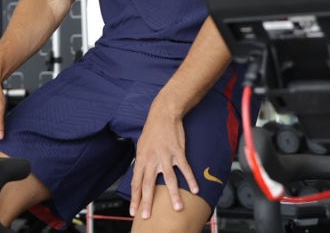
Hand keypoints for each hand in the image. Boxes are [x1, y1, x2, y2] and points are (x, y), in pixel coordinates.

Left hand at [129, 99, 196, 219]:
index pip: (136, 183)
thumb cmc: (152, 131)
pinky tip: (195, 189)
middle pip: (148, 184)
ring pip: (168, 179)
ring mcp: (165, 156)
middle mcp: (151, 159)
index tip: (134, 211)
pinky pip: (184, 168)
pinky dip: (190, 179)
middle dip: (147, 202)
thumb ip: (141, 163)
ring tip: (177, 208)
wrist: (163, 114)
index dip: (135, 198)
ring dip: (173, 195)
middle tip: (147, 216)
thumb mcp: (141, 147)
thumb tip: (139, 177)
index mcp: (141, 159)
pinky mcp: (178, 152)